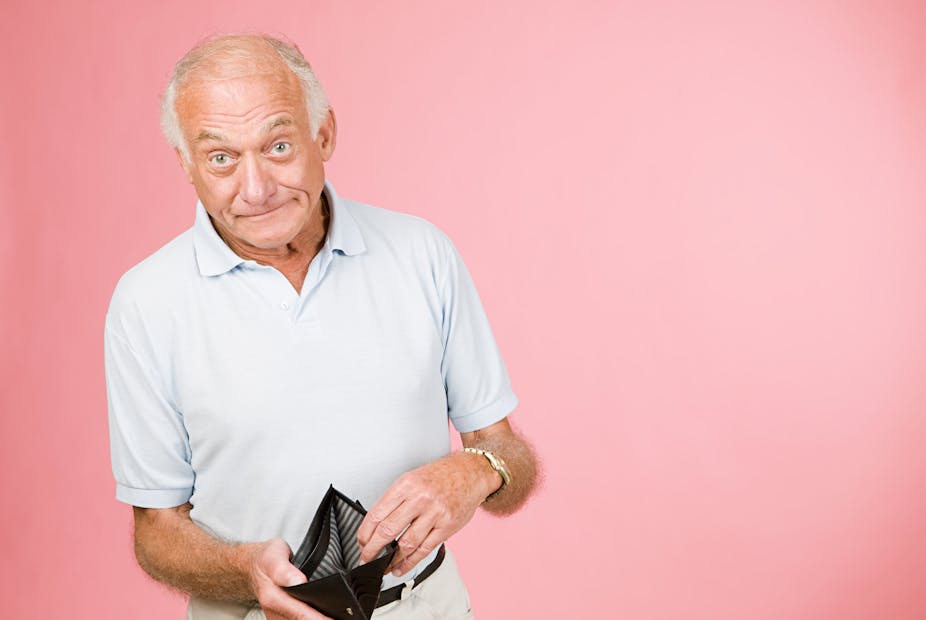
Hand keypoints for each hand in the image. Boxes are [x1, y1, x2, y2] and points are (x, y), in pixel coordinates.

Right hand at [243, 538, 330, 619]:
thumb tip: (298, 582)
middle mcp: (275, 614)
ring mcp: (278, 619)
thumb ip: (285, 571)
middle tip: (344, 613)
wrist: (253, 567)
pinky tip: (322, 612)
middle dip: (323, 618)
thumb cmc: (265, 560)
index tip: (338, 617)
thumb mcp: (274, 557)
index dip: (322, 619)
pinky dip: (312, 617)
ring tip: (338, 613)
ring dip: (318, 618)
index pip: (303, 616)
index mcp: (274, 599)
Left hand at [356, 452, 499, 575]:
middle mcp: (419, 498)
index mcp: (406, 485)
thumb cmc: (441, 476)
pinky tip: (402, 566)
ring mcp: (434, 513)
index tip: (361, 542)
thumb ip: (396, 500)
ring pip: (406, 543)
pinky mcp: (447, 526)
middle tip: (366, 558)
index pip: (377, 513)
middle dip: (372, 549)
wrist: (470, 472)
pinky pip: (424, 549)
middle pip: (388, 530)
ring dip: (391, 559)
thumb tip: (377, 525)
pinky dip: (410, 561)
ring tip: (384, 565)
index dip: (365, 532)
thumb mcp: (412, 479)